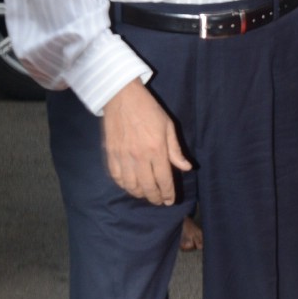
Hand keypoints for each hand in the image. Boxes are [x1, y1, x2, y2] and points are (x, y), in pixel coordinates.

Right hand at [101, 79, 191, 203]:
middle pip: (147, 186)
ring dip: (139, 194)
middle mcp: (139, 157)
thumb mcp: (168, 126)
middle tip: (159, 201)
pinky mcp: (111, 154)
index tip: (169, 201)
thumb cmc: (149, 109)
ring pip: (131, 185)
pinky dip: (124, 185)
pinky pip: (117, 177)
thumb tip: (186, 168)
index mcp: (156, 150)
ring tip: (146, 194)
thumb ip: (175, 150)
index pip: (164, 179)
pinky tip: (130, 186)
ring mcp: (123, 156)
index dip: (167, 193)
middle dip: (155, 198)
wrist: (122, 97)